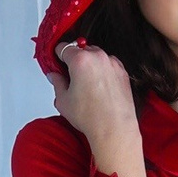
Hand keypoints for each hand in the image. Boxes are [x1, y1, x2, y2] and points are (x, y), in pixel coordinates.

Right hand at [54, 39, 145, 176]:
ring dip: (90, 64)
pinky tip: (99, 87)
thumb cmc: (91, 116)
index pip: (64, 48)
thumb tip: (55, 76)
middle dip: (75, 60)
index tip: (57, 62)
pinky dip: (103, 71)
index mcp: (80, 60)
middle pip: (81, 50)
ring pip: (96, 56)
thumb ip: (57, 83)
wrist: (115, 128)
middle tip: (70, 77)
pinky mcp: (123, 72)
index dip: (58, 55)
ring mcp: (112, 63)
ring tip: (86, 85)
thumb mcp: (63, 100)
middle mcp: (98, 57)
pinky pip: (109, 65)